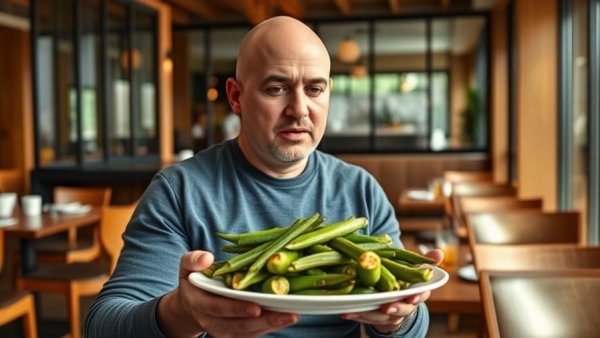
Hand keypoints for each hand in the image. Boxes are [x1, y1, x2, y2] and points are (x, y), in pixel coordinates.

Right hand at [157, 250, 298, 337]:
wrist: (190, 305)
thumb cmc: (194, 279)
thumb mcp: (188, 265)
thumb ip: (193, 259)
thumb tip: (207, 258)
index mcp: (199, 303)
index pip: (220, 308)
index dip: (238, 308)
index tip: (257, 307)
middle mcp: (211, 321)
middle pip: (240, 324)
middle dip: (264, 320)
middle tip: (287, 313)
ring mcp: (223, 331)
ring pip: (249, 332)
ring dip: (272, 325)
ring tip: (292, 315)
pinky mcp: (234, 335)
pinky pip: (253, 334)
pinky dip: (270, 327)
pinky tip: (286, 319)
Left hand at [339, 249, 443, 333]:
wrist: (396, 301)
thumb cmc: (405, 280)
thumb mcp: (414, 269)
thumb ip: (424, 261)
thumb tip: (439, 253)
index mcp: (416, 293)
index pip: (420, 295)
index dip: (416, 297)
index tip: (411, 296)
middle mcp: (404, 305)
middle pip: (402, 309)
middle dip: (395, 309)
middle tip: (387, 306)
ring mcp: (389, 313)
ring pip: (381, 316)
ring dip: (370, 314)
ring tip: (357, 309)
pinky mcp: (375, 317)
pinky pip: (366, 317)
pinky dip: (357, 315)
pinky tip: (346, 311)